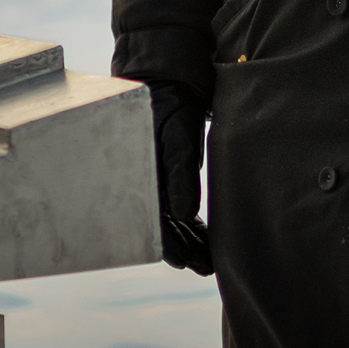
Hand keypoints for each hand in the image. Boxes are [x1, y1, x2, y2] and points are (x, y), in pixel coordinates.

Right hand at [148, 81, 214, 275]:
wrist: (167, 80)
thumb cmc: (169, 104)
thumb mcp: (176, 135)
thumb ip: (180, 173)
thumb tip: (184, 215)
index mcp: (141, 177)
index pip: (152, 221)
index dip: (168, 245)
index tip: (184, 263)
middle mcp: (144, 182)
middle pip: (163, 225)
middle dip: (183, 248)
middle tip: (205, 267)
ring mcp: (155, 178)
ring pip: (171, 218)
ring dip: (188, 238)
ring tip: (207, 259)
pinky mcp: (167, 172)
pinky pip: (176, 203)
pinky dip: (188, 221)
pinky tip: (200, 233)